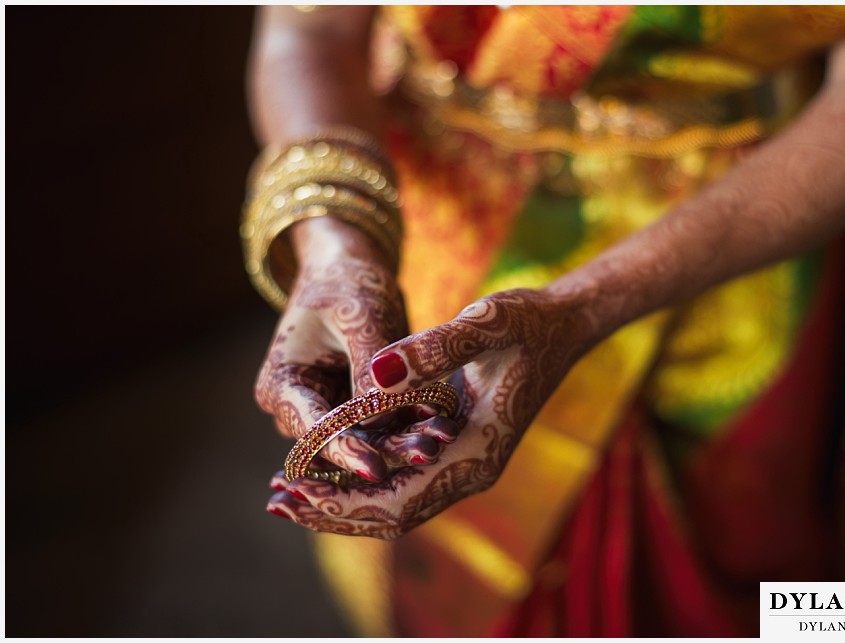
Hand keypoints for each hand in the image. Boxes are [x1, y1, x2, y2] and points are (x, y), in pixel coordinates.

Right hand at [254, 218, 444, 481]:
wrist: (350, 268)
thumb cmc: (346, 282)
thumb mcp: (358, 315)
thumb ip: (368, 366)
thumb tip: (379, 416)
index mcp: (281, 387)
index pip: (312, 430)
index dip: (344, 451)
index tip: (377, 470)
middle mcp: (300, 409)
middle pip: (343, 442)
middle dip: (386, 450)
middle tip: (428, 454)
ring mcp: (329, 412)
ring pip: (369, 439)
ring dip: (405, 440)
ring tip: (444, 436)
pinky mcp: (358, 409)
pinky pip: (387, 425)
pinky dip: (413, 423)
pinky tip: (445, 421)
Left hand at [266, 288, 590, 537]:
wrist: (561, 325)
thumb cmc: (528, 322)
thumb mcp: (486, 323)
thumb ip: (435, 348)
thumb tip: (377, 374)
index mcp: (478, 453)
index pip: (402, 501)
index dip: (346, 502)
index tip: (298, 490)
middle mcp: (468, 469)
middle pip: (391, 514)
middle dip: (333, 510)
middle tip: (277, 500)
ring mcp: (461, 462)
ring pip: (394, 501)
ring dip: (342, 499)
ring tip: (287, 489)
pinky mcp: (452, 447)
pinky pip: (401, 476)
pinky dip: (360, 476)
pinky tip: (324, 460)